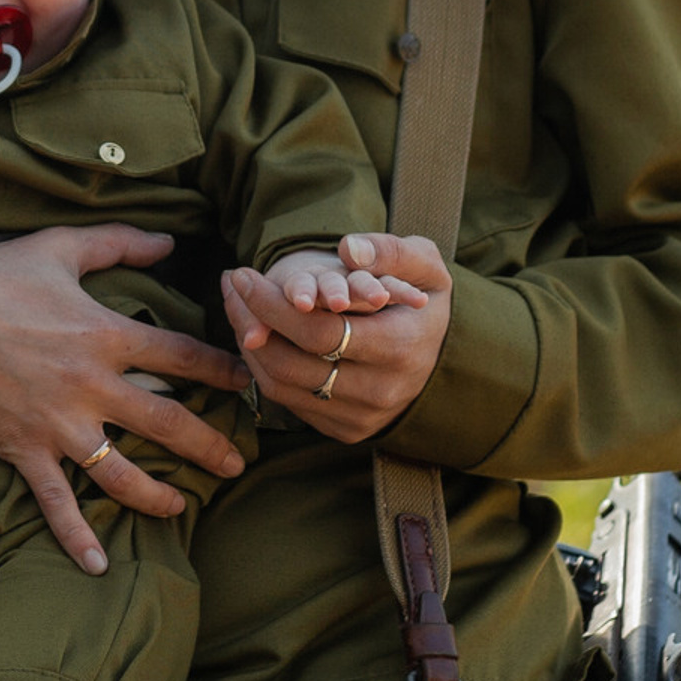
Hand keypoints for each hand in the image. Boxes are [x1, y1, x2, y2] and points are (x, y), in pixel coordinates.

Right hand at [0, 227, 250, 575]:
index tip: (248, 384)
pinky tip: (99, 565)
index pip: (181, 355)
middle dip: (208, 444)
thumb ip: (119, 243)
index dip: (221, 369)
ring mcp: (56, 423)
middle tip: (237, 463)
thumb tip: (171, 239)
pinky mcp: (23, 449)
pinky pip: (54, 502)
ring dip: (156, 494)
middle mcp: (89, 385)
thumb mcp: (59, 247)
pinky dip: (77, 536)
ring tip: (182, 505)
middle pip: (166, 421)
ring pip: (119, 471)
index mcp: (104, 333)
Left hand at [221, 234, 452, 444]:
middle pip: (292, 363)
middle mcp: (379, 391)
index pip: (318, 332)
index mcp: (400, 348)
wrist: (447, 362)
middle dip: (251, 320)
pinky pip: (288, 402)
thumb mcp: (426, 266)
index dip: (272, 304)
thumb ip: (390, 250)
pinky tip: (258, 334)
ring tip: (238, 305)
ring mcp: (360, 417)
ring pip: (282, 386)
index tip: (243, 274)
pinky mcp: (345, 430)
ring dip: (250, 344)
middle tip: (233, 285)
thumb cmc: (426, 304)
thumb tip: (346, 250)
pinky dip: (264, 367)